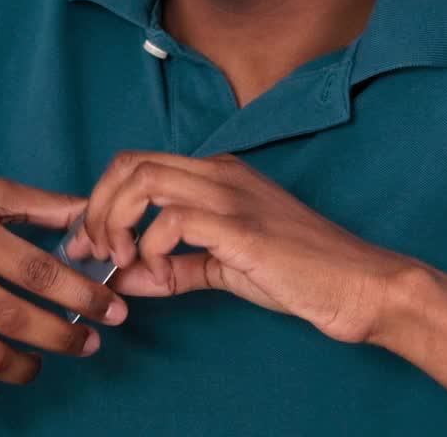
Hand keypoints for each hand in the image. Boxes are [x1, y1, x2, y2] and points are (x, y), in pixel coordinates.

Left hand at [68, 152, 418, 343]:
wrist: (359, 283)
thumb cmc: (299, 273)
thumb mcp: (223, 267)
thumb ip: (173, 268)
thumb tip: (123, 278)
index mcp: (216, 174)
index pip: (137, 165)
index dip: (101, 201)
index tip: (87, 243)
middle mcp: (219, 173)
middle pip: (129, 164)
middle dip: (97, 209)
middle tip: (94, 253)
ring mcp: (231, 194)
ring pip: (144, 180)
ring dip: (119, 223)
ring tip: (126, 262)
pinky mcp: (241, 225)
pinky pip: (174, 219)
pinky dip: (154, 248)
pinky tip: (165, 276)